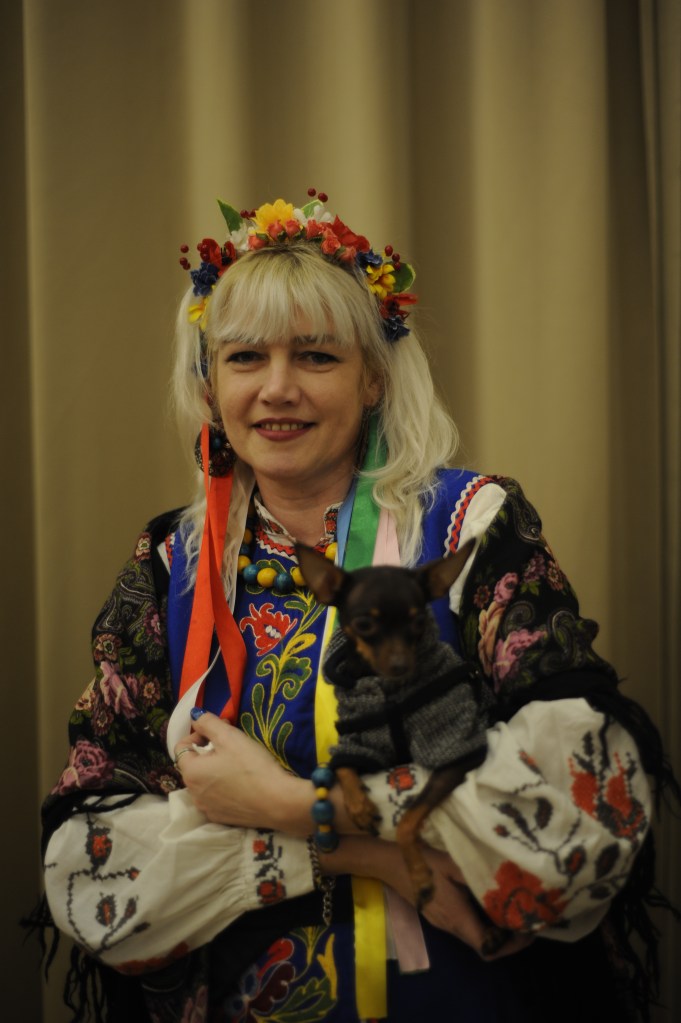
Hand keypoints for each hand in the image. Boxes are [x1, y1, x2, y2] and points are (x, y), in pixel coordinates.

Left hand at [174, 712, 308, 831]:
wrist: (277, 802)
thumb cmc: (251, 765)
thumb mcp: (229, 736)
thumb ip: (207, 723)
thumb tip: (194, 717)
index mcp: (191, 772)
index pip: (181, 748)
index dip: (197, 735)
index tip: (218, 732)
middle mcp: (193, 793)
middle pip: (194, 766)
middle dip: (208, 752)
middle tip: (231, 745)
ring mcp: (207, 809)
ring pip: (204, 783)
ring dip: (214, 771)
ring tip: (237, 765)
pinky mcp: (221, 818)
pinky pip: (215, 798)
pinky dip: (222, 789)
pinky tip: (241, 784)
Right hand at [321, 837, 532, 960]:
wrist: (386, 859)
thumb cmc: (419, 859)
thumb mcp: (452, 861)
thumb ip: (477, 873)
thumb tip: (507, 880)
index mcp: (456, 917)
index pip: (488, 948)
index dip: (511, 947)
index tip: (529, 930)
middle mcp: (450, 926)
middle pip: (484, 944)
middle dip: (508, 936)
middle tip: (527, 914)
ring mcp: (441, 921)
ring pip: (474, 934)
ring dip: (494, 927)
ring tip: (512, 905)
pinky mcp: (436, 913)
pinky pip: (465, 924)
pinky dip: (481, 919)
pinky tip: (487, 897)